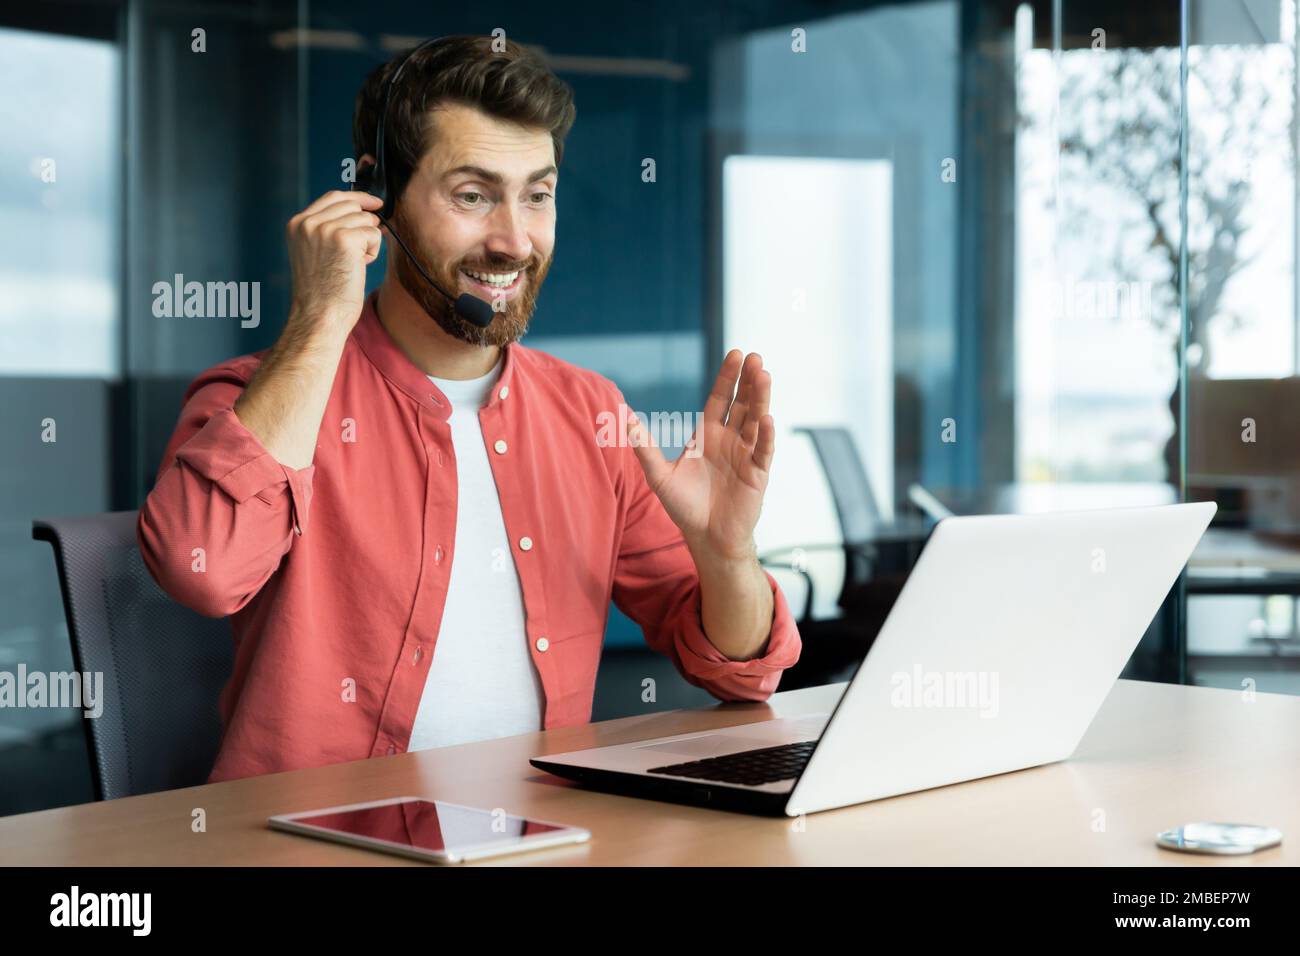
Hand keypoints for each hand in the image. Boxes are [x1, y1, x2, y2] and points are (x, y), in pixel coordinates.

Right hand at [285, 190, 384, 333]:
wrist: (319, 316)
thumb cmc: (322, 293)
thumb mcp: (315, 253)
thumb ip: (329, 230)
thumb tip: (367, 213)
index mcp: (297, 224)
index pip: (333, 197)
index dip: (357, 198)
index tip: (374, 203)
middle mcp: (308, 222)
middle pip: (352, 205)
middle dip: (365, 224)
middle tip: (362, 250)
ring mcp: (325, 229)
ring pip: (366, 220)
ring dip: (367, 243)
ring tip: (351, 265)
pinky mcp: (345, 238)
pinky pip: (374, 233)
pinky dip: (373, 252)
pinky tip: (358, 267)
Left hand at [628, 350, 774, 562]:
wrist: (706, 537)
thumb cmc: (685, 506)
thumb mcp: (659, 476)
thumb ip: (644, 448)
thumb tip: (624, 420)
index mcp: (709, 435)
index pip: (720, 399)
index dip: (728, 378)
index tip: (736, 354)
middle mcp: (730, 440)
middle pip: (741, 404)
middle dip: (748, 381)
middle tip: (754, 357)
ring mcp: (746, 455)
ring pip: (755, 420)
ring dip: (760, 398)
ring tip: (764, 374)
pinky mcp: (757, 474)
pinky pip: (763, 450)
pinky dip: (765, 435)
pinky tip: (766, 418)